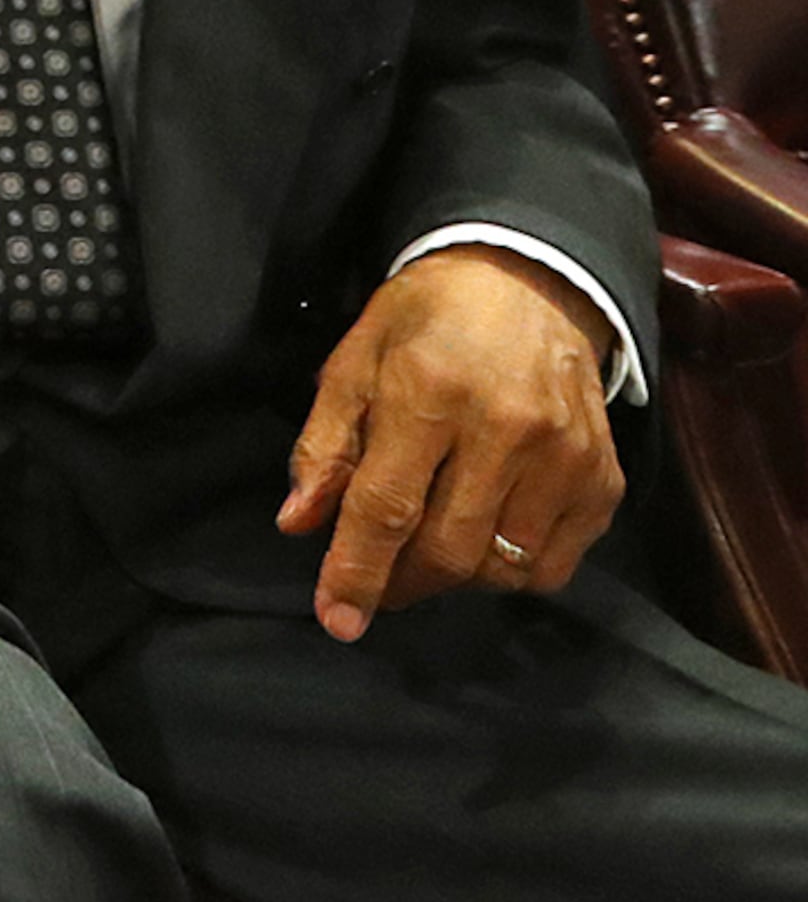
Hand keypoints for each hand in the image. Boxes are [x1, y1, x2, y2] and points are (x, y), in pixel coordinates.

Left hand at [278, 241, 621, 641]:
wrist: (526, 281)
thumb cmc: (425, 321)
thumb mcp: (355, 362)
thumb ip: (325, 445)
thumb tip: (299, 524)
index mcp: (429, 391)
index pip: (386, 506)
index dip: (357, 570)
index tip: (338, 620)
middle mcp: (506, 428)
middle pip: (448, 549)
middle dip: (402, 581)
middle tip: (378, 580)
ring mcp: (565, 458)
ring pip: (502, 568)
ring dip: (455, 578)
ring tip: (428, 550)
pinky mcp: (604, 479)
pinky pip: (554, 565)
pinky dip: (513, 572)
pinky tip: (485, 537)